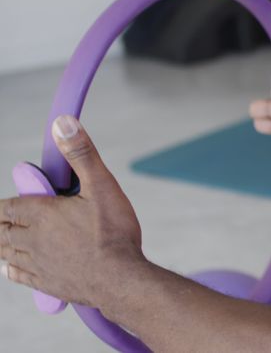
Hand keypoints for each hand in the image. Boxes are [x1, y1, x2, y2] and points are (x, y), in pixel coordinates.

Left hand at [0, 116, 144, 306]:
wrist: (121, 279)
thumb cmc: (113, 233)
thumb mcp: (102, 185)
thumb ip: (81, 154)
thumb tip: (63, 124)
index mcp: (41, 214)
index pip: (7, 206)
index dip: (2, 204)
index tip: (4, 204)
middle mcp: (32, 239)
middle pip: (2, 230)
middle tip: (0, 220)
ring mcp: (38, 263)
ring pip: (6, 253)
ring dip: (1, 245)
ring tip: (1, 239)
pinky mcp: (47, 283)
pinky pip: (19, 275)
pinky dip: (11, 269)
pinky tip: (10, 268)